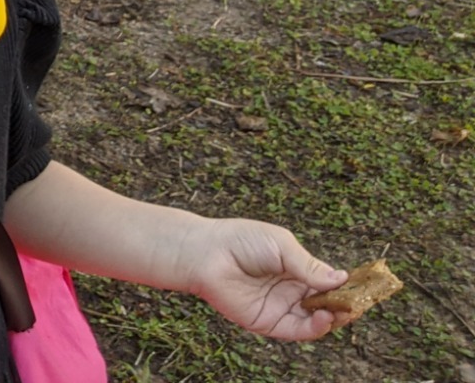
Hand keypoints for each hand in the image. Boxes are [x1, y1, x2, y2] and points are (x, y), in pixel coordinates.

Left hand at [180, 218, 347, 340]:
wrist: (206, 254)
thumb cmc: (241, 241)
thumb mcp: (280, 245)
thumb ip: (308, 265)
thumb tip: (342, 279)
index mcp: (295, 268)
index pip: (328, 281)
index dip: (346, 285)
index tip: (366, 286)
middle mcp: (291, 290)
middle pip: (327, 303)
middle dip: (346, 304)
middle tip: (361, 302)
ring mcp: (281, 307)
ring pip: (317, 319)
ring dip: (334, 317)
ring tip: (344, 309)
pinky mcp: (269, 322)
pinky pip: (298, 330)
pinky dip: (316, 327)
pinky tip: (324, 316)